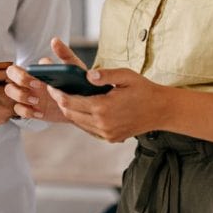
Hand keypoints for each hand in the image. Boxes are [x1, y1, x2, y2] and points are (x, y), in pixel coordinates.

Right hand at [4, 37, 83, 122]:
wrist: (82, 104)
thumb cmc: (75, 82)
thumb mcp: (73, 66)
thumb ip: (64, 53)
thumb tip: (54, 40)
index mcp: (34, 71)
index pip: (17, 68)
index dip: (24, 75)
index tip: (39, 80)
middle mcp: (27, 81)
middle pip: (9, 77)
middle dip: (19, 82)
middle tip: (36, 88)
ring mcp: (27, 95)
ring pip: (10, 92)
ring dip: (21, 96)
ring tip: (37, 101)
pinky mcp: (30, 109)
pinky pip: (18, 110)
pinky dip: (27, 111)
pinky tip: (40, 112)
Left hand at [47, 67, 166, 141]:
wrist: (161, 110)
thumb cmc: (143, 89)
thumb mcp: (126, 76)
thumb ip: (105, 74)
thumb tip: (87, 75)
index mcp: (104, 107)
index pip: (71, 102)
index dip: (58, 94)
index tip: (51, 85)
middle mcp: (103, 124)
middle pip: (71, 113)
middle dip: (60, 101)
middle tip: (54, 90)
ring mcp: (106, 133)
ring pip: (78, 122)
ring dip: (70, 111)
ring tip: (65, 97)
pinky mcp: (110, 138)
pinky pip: (88, 128)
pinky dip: (81, 118)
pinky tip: (80, 107)